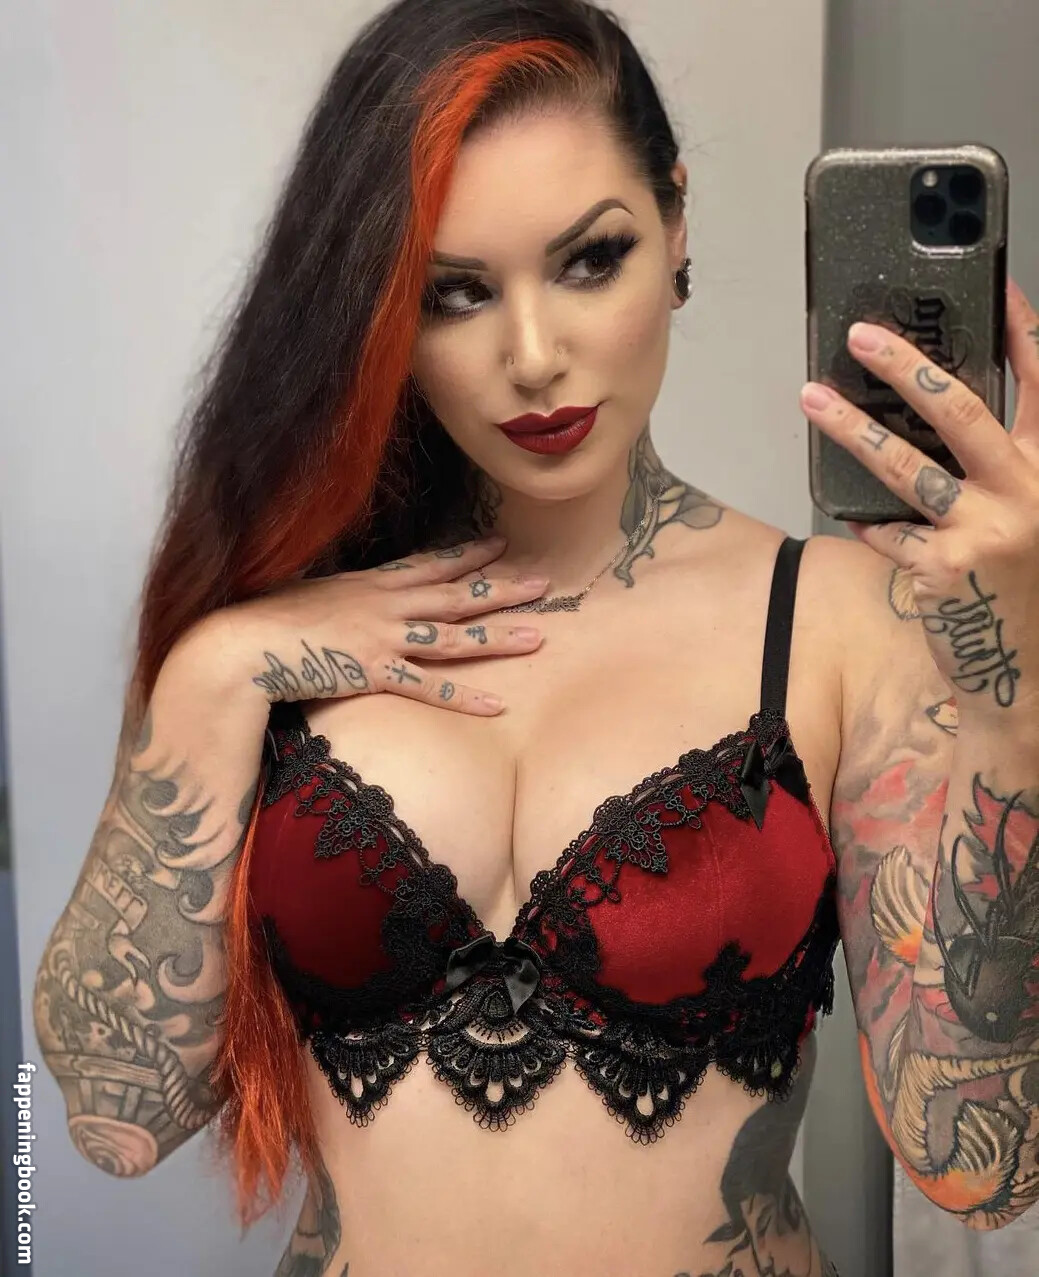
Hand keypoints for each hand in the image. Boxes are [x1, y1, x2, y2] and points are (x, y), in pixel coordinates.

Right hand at [205, 536, 546, 715]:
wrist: (242, 643)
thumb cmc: (265, 620)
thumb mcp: (308, 594)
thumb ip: (336, 594)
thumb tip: (342, 594)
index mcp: (369, 583)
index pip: (429, 564)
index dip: (467, 555)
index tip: (498, 545)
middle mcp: (385, 604)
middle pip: (455, 595)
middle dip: (502, 588)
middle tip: (545, 583)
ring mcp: (383, 637)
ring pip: (454, 637)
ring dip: (498, 637)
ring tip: (538, 636)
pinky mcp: (374, 672)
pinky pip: (429, 688)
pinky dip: (463, 697)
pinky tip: (497, 705)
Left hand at [799, 277, 1038, 725]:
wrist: (1023, 671)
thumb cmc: (1022, 587)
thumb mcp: (1029, 514)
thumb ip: (999, 468)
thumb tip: (932, 416)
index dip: (1022, 331)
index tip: (996, 287)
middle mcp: (1026, 490)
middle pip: (961, 410)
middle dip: (907, 367)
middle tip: (864, 336)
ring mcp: (984, 529)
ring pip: (906, 465)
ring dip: (853, 429)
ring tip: (812, 398)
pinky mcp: (944, 566)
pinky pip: (887, 531)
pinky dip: (870, 525)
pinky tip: (859, 519)